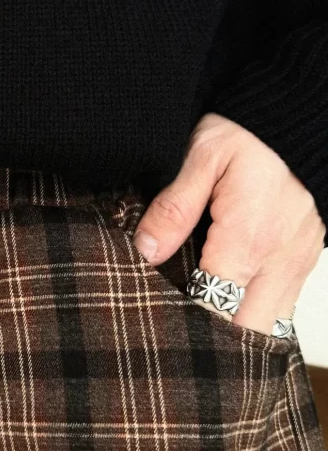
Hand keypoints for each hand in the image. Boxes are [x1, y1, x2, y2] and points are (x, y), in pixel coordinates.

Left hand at [133, 113, 324, 336]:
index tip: (154, 324)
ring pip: (268, 326)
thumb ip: (174, 207)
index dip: (184, 324)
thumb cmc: (249, 130)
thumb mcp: (202, 155)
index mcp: (248, 241)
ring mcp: (297, 264)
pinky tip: (224, 307)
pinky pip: (281, 306)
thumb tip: (146, 251)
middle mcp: (279, 261)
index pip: (213, 309)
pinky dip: (253, 314)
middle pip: (245, 332)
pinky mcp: (304, 259)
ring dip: (235, 330)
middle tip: (172, 334)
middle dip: (211, 339)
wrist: (300, 111)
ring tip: (196, 326)